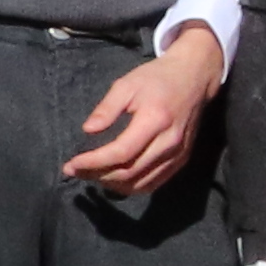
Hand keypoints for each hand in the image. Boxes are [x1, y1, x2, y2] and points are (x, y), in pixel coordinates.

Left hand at [61, 28, 222, 197]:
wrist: (194, 78)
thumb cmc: (157, 78)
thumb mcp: (127, 84)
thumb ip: (107, 108)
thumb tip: (88, 130)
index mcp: (155, 120)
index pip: (120, 153)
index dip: (94, 162)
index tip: (71, 164)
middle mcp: (169, 142)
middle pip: (129, 172)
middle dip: (98, 176)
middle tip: (75, 170)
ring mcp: (178, 154)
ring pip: (141, 183)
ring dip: (113, 185)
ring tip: (93, 175)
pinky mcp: (182, 160)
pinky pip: (154, 183)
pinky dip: (131, 186)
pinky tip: (116, 179)